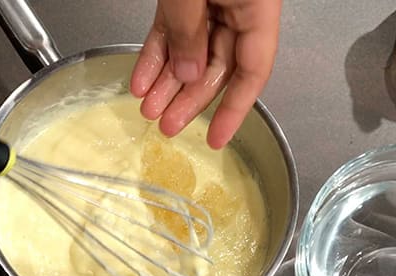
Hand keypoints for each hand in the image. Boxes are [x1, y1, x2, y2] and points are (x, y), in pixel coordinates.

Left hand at [131, 0, 280, 148]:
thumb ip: (189, 31)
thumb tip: (187, 74)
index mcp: (256, 8)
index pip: (253, 71)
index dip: (234, 111)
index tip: (216, 139)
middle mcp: (237, 9)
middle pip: (217, 67)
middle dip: (188, 99)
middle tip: (168, 125)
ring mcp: (210, 3)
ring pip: (191, 53)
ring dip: (167, 82)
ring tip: (148, 108)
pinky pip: (171, 31)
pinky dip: (155, 55)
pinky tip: (142, 79)